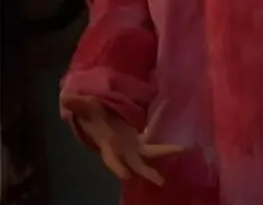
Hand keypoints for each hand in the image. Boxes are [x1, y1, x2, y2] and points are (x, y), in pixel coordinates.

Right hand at [62, 95, 182, 185]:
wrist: (97, 113)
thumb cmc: (91, 111)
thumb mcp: (85, 106)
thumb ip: (78, 104)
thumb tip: (67, 97)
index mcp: (107, 144)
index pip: (111, 159)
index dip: (117, 167)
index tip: (126, 177)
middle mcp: (122, 148)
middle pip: (135, 162)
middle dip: (146, 171)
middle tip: (160, 181)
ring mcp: (132, 144)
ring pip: (148, 154)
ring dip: (162, 154)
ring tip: (180, 153)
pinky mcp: (139, 137)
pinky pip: (152, 144)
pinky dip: (164, 145)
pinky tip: (179, 147)